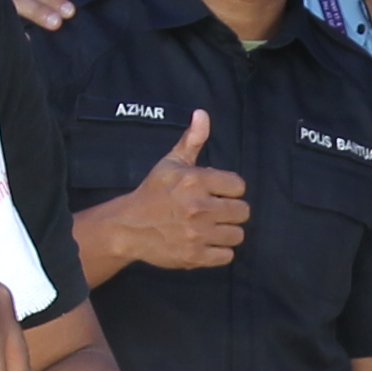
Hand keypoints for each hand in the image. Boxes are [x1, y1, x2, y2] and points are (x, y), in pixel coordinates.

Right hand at [101, 110, 247, 270]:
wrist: (128, 227)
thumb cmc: (152, 193)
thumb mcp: (170, 163)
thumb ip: (191, 140)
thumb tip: (202, 114)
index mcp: (195, 181)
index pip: (238, 186)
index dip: (229, 189)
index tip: (217, 192)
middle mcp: (199, 207)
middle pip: (243, 211)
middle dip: (231, 211)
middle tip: (215, 211)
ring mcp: (198, 234)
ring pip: (237, 235)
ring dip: (227, 232)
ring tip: (211, 228)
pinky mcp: (195, 256)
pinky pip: (227, 256)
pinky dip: (219, 252)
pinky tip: (206, 243)